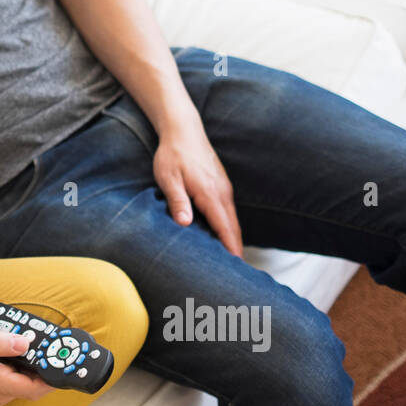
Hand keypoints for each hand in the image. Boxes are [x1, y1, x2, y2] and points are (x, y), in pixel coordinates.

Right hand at [0, 322, 54, 405]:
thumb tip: (24, 344)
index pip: (33, 388)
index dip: (53, 377)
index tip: (67, 361)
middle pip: (33, 387)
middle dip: (47, 368)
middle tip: (56, 346)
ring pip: (26, 384)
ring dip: (36, 367)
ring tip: (41, 344)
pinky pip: (16, 382)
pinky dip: (24, 368)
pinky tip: (23, 350)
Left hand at [152, 119, 243, 257]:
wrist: (183, 130)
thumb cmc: (172, 155)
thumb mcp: (168, 178)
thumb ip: (177, 200)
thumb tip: (185, 224)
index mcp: (211, 193)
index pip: (225, 228)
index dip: (231, 249)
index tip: (236, 268)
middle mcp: (223, 193)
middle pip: (234, 228)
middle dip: (236, 250)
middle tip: (236, 274)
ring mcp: (224, 189)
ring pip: (232, 220)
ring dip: (233, 240)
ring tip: (230, 262)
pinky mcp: (221, 186)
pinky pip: (228, 212)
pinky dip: (229, 227)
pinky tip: (222, 238)